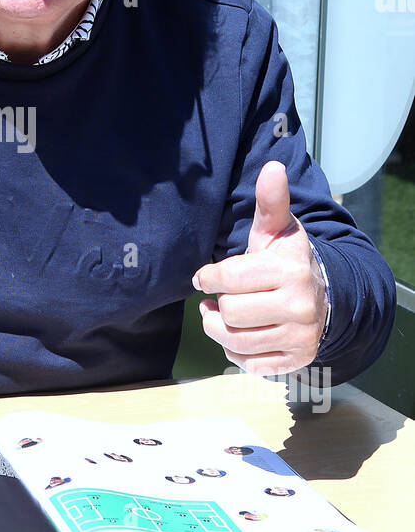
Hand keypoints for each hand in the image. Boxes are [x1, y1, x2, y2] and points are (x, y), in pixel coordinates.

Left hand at [192, 160, 328, 374]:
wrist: (326, 297)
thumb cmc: (287, 261)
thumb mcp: (277, 230)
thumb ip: (270, 202)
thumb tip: (272, 168)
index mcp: (289, 270)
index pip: (228, 278)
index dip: (208, 277)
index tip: (205, 277)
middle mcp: (299, 305)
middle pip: (229, 312)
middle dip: (216, 305)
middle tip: (219, 298)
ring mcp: (300, 336)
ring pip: (234, 341)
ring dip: (219, 329)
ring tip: (223, 316)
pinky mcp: (297, 360)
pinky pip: (249, 363)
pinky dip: (237, 352)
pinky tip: (243, 335)